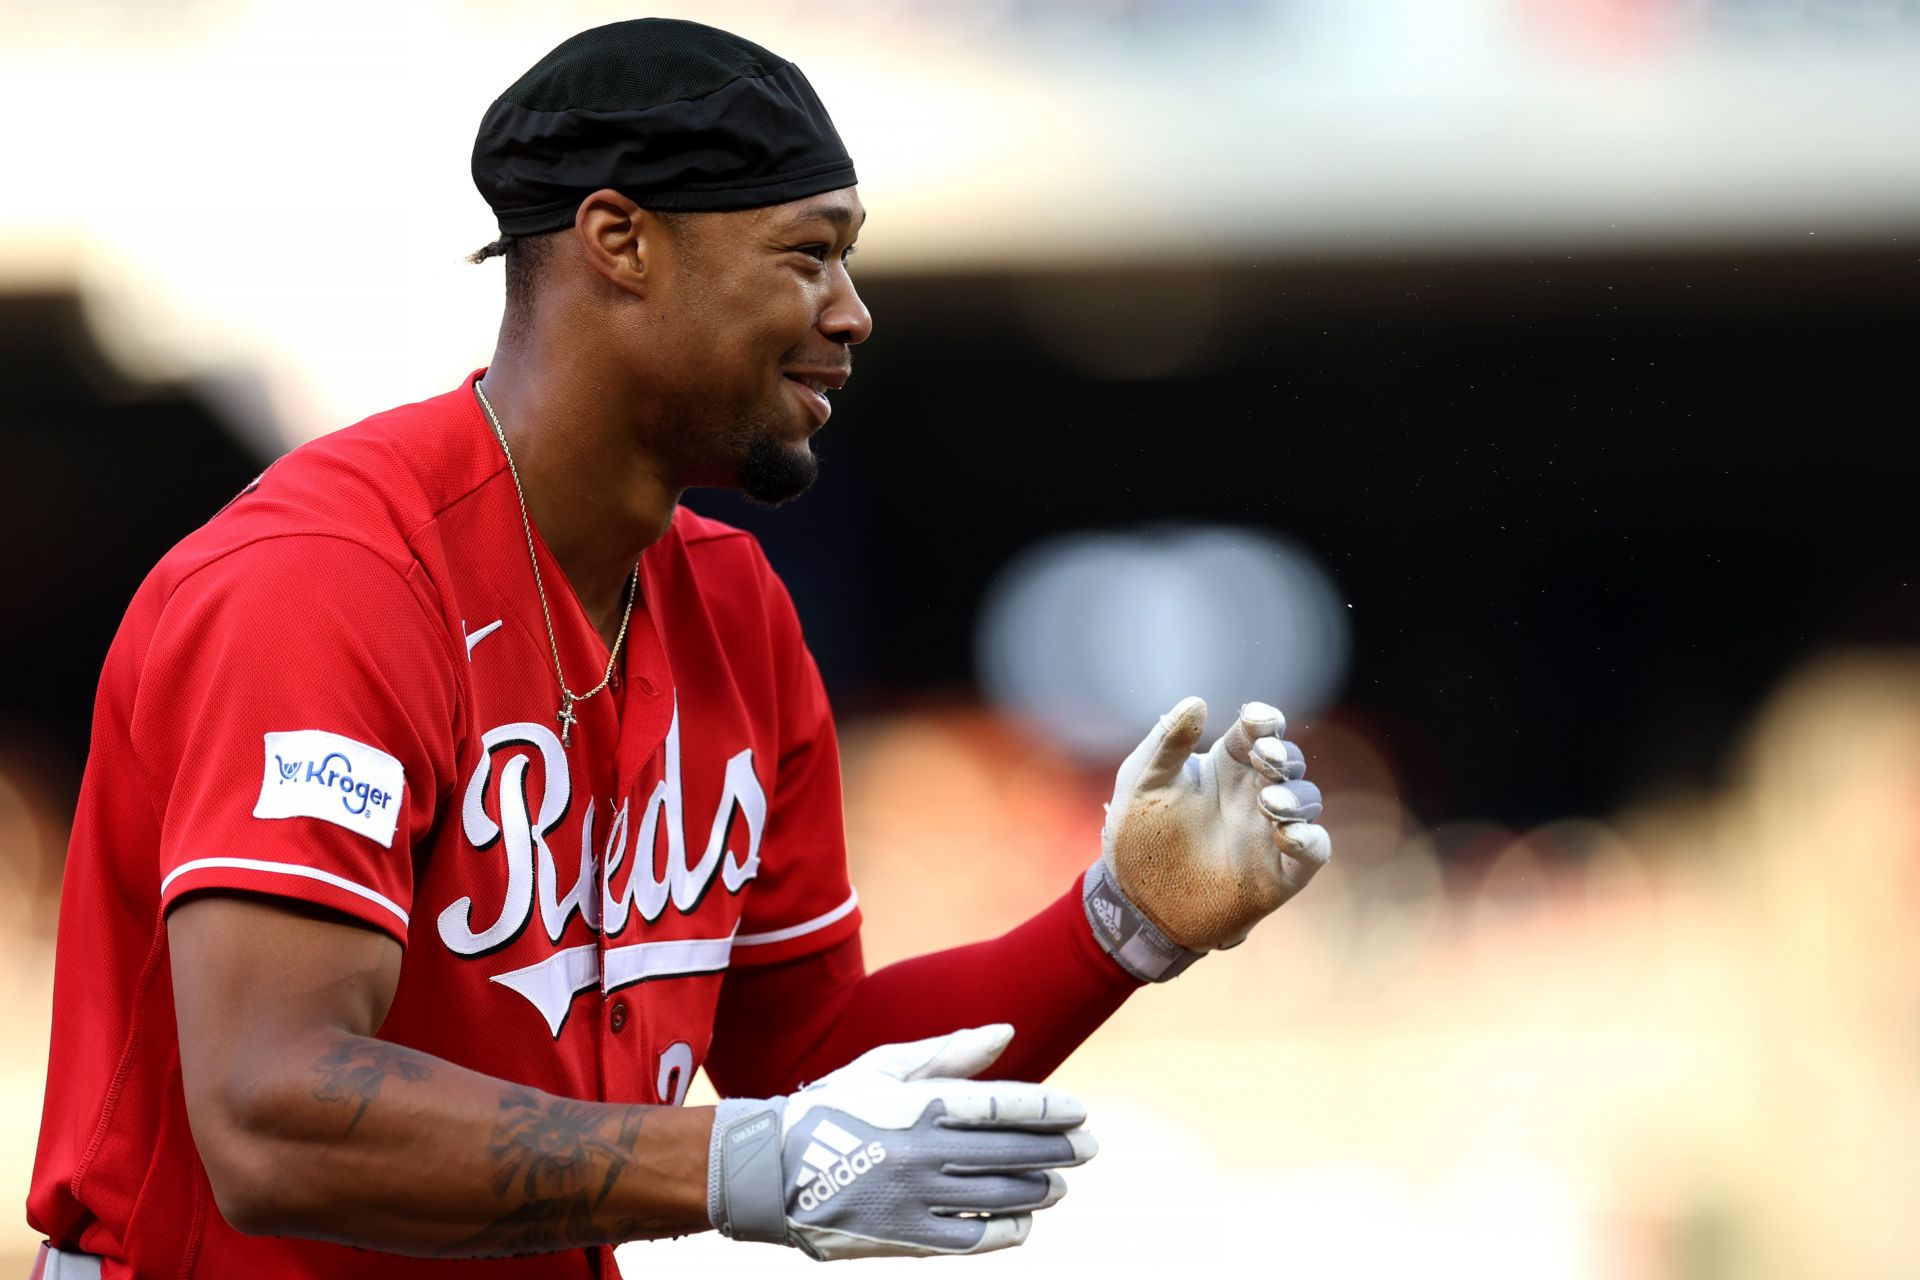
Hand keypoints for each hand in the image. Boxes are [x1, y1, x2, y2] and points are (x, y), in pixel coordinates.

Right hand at [707, 1025, 1095, 1259]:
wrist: (773, 1172)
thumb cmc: (836, 1108)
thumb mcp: (886, 1066)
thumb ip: (950, 1052)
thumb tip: (1007, 1032)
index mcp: (920, 1104)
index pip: (1003, 1105)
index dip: (1048, 1110)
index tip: (1079, 1111)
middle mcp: (924, 1151)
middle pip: (1011, 1151)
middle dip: (1059, 1149)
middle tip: (1090, 1147)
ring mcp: (918, 1198)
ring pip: (999, 1195)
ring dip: (1040, 1189)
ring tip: (1060, 1183)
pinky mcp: (909, 1238)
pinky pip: (974, 1239)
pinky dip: (1008, 1230)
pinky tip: (1025, 1221)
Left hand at [1099, 697, 1331, 955]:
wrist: (1138, 903)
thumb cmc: (1138, 836)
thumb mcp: (1143, 782)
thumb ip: (1167, 742)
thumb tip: (1196, 702)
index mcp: (1225, 765)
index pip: (1259, 730)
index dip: (1265, 720)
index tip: (1256, 719)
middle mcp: (1254, 794)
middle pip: (1289, 761)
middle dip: (1284, 754)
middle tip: (1264, 758)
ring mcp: (1270, 832)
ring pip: (1308, 800)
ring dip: (1296, 796)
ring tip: (1267, 802)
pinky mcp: (1282, 873)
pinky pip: (1314, 849)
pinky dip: (1311, 839)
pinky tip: (1289, 836)